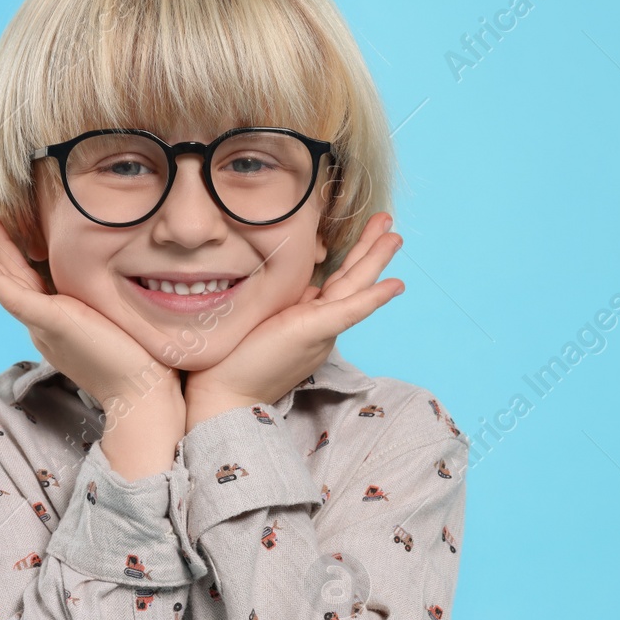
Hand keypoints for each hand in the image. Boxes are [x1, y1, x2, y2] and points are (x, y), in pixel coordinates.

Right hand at [0, 213, 180, 411]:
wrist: (143, 393)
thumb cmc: (142, 361)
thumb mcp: (117, 321)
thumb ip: (107, 305)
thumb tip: (122, 283)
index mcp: (59, 326)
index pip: (32, 286)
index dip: (17, 260)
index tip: (9, 236)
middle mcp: (45, 327)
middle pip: (14, 281)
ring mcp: (45, 327)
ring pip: (7, 286)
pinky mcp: (52, 324)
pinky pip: (13, 296)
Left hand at [184, 212, 404, 431]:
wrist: (223, 395)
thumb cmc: (233, 359)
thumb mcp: (263, 319)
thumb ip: (283, 303)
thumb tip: (297, 286)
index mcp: (309, 322)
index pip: (335, 285)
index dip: (352, 262)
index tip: (364, 240)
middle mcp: (321, 326)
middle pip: (351, 282)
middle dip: (371, 251)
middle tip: (389, 224)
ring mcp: (320, 330)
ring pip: (355, 287)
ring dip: (376, 259)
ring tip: (395, 235)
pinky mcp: (312, 332)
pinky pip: (350, 310)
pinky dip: (373, 297)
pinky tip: (396, 284)